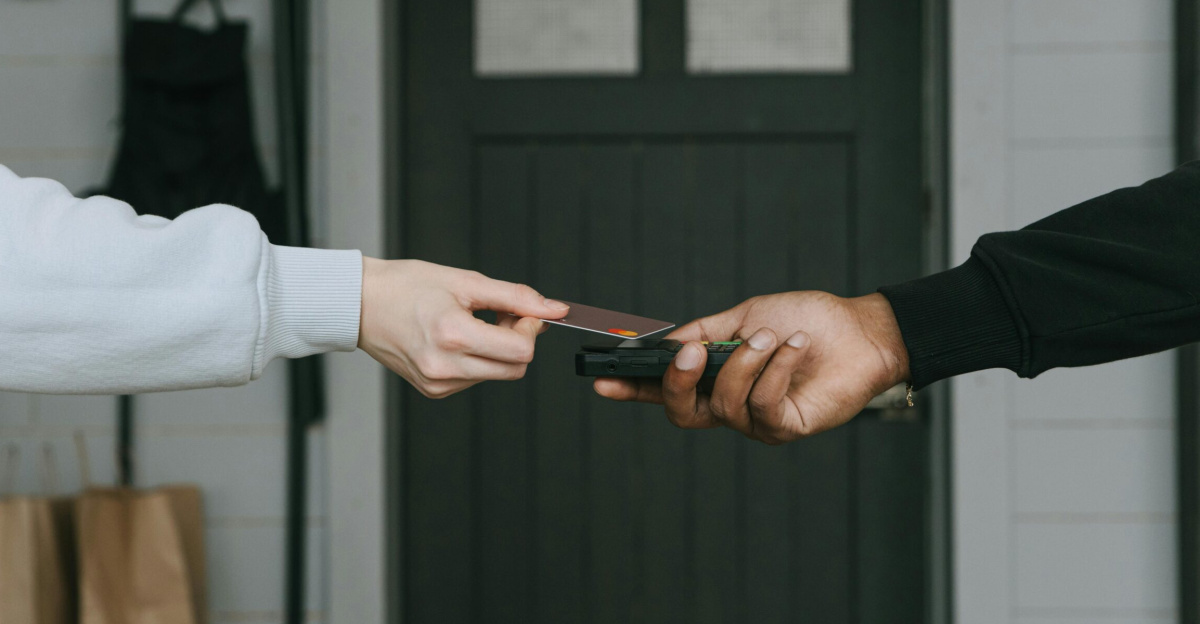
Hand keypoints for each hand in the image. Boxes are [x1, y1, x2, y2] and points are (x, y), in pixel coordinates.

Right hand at [358, 258, 568, 397]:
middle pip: (515, 368)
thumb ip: (514, 297)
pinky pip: (475, 379)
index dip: (531, 329)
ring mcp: (438, 383)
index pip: (521, 351)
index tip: (523, 312)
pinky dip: (478, 360)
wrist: (360, 304)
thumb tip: (553, 309)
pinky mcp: (433, 390)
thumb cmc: (405, 286)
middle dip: (517, 341)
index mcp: (453, 335)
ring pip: (497, 374)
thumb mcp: (465, 281)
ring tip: (473, 323)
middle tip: (500, 315)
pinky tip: (458, 339)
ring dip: (497, 350)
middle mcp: (445, 366)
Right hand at [593, 292, 908, 443]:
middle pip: (682, 412)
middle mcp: (731, 404)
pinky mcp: (786, 427)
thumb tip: (664, 345)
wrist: (860, 330)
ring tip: (773, 335)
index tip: (602, 380)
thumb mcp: (745, 317)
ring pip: (724, 403)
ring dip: (746, 363)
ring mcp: (757, 421)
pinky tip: (795, 346)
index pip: (665, 390)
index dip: (632, 389)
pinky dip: (776, 369)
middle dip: (677, 382)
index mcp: (715, 378)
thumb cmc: (806, 320)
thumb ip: (703, 332)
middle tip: (691, 354)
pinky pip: (763, 405)